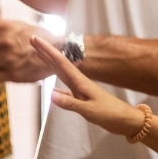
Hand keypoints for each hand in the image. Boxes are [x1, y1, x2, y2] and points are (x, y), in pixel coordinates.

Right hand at [31, 36, 145, 137]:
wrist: (124, 119)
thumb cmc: (108, 114)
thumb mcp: (88, 110)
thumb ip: (70, 103)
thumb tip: (50, 94)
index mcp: (80, 81)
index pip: (60, 63)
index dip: (47, 51)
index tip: (36, 39)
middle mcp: (79, 82)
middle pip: (59, 63)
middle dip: (46, 52)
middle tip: (33, 40)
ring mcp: (80, 89)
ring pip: (61, 73)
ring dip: (50, 63)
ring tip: (39, 54)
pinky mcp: (82, 98)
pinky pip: (65, 88)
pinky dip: (57, 85)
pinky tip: (52, 90)